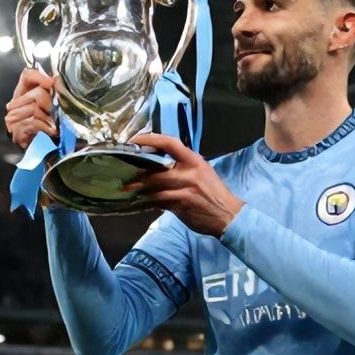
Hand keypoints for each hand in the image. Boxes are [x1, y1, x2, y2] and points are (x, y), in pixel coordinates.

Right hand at [3, 69, 57, 148]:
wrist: (37, 150)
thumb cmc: (44, 126)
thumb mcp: (50, 106)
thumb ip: (52, 91)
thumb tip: (58, 79)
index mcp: (23, 93)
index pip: (27, 76)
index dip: (39, 76)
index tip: (51, 82)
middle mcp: (15, 103)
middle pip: (36, 93)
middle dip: (51, 103)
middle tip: (55, 112)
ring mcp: (14, 117)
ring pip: (36, 108)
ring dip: (49, 118)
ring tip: (53, 124)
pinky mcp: (17, 130)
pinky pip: (34, 122)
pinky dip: (45, 126)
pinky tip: (51, 130)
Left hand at [120, 133, 243, 236]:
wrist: (228, 215)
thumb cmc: (213, 193)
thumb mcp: (202, 172)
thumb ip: (183, 166)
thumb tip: (158, 165)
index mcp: (194, 160)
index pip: (170, 143)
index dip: (150, 139)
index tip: (135, 140)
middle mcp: (189, 172)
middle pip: (156, 170)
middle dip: (139, 174)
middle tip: (125, 177)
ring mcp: (185, 189)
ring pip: (155, 187)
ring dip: (140, 190)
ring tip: (129, 190)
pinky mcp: (181, 205)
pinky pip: (159, 202)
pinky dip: (148, 202)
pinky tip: (141, 202)